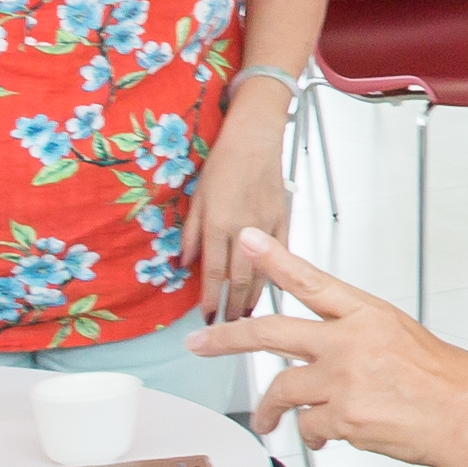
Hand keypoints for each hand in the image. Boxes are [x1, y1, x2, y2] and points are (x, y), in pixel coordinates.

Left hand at [189, 133, 290, 325]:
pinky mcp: (284, 220)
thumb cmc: (223, 162)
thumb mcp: (196, 197)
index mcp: (218, 223)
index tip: (206, 317)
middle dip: (233, 307)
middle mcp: (243, 229)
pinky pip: (282, 254)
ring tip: (247, 316)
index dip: (209, 298)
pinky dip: (276, 275)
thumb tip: (183, 263)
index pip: (212, 271)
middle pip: (239, 279)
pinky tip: (270, 288)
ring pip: (263, 272)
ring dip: (254, 297)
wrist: (254, 138)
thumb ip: (190, 233)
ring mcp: (267, 227)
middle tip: (228, 327)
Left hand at [189, 234, 467, 465]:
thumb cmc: (451, 383)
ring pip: (283, 389)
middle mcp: (350, 343)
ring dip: (270, 409)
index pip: (310, 280)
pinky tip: (328, 436)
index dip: (273, 258)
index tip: (248, 239)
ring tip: (267, 419)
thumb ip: (362, 341)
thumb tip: (335, 356)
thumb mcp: (407, 339)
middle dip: (229, 338)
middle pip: (272, 333)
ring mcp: (343, 380)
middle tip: (204, 342)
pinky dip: (314, 434)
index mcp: (368, 315)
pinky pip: (310, 426)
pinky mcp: (342, 417)